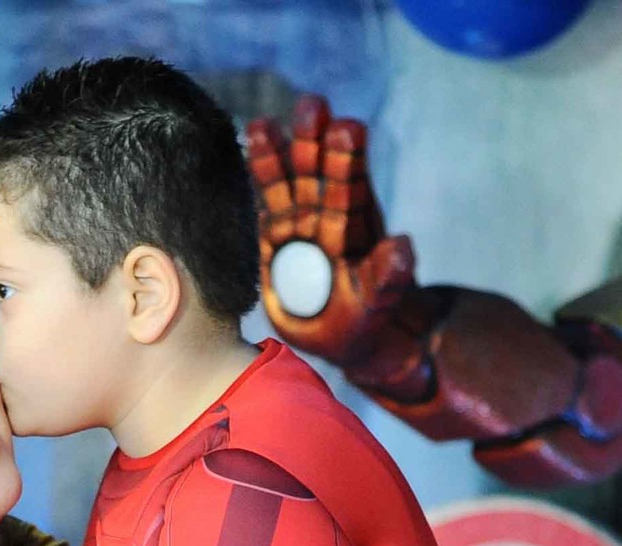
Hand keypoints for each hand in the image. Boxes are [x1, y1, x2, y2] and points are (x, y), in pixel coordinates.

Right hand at [246, 95, 414, 367]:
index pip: (351, 183)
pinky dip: (255, 175)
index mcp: (355, 223)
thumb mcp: (380, 301)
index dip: (350, 157)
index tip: (347, 129)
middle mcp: (326, 211)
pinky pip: (262, 200)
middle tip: (311, 107)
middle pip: (320, 169)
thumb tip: (403, 246)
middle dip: (315, 139)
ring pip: (287, 178)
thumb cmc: (367, 319)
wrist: (342, 336)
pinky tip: (244, 146)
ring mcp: (298, 220)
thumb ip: (389, 275)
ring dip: (276, 151)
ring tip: (261, 125)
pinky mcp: (272, 235)